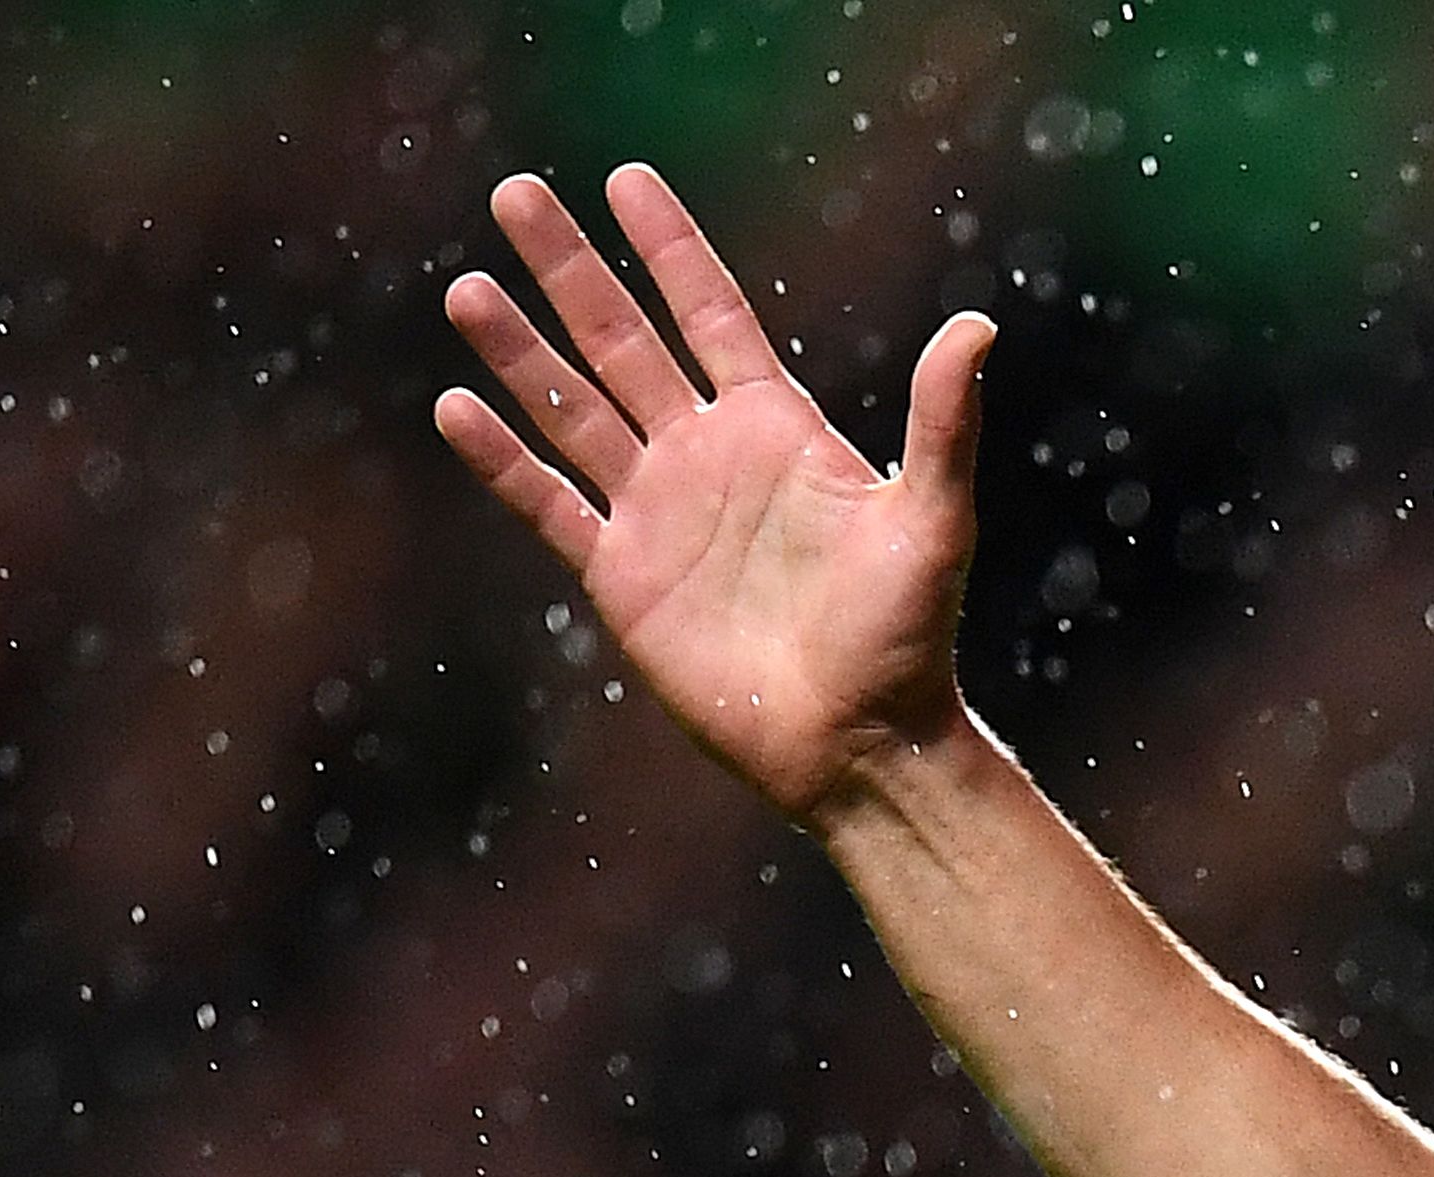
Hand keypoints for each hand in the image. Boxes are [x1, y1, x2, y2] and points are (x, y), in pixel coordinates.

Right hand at [434, 166, 994, 826]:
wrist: (856, 743)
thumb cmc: (906, 636)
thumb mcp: (931, 519)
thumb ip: (942, 423)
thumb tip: (979, 327)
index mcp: (777, 427)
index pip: (711, 313)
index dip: (670, 246)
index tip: (626, 177)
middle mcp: (707, 455)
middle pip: (622, 340)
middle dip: (571, 269)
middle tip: (517, 191)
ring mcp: (657, 512)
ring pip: (571, 409)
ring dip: (519, 351)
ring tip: (467, 287)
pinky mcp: (621, 577)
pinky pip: (548, 504)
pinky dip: (502, 460)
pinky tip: (454, 407)